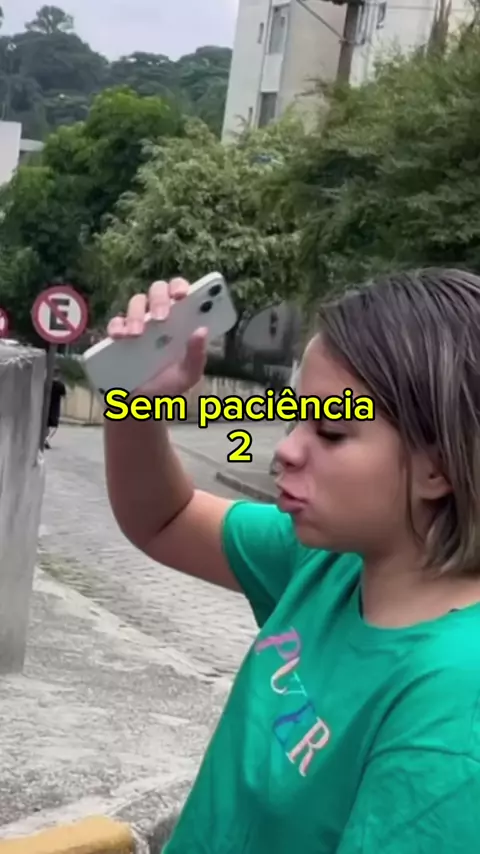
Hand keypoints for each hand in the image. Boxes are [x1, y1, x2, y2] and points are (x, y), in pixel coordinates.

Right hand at [107, 278, 207, 395]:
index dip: (181, 287)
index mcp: (180, 321)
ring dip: (136, 314)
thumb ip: (197, 355)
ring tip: (138, 334)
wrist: (139, 406)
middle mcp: (158, 317)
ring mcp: (137, 324)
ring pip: (136, 303)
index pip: (180, 293)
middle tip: (162, 317)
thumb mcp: (187, 374)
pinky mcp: (118, 336)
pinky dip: (116, 326)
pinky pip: (115, 323)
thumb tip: (202, 331)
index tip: (182, 295)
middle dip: (159, 300)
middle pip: (157, 292)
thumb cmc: (166, 386)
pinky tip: (120, 337)